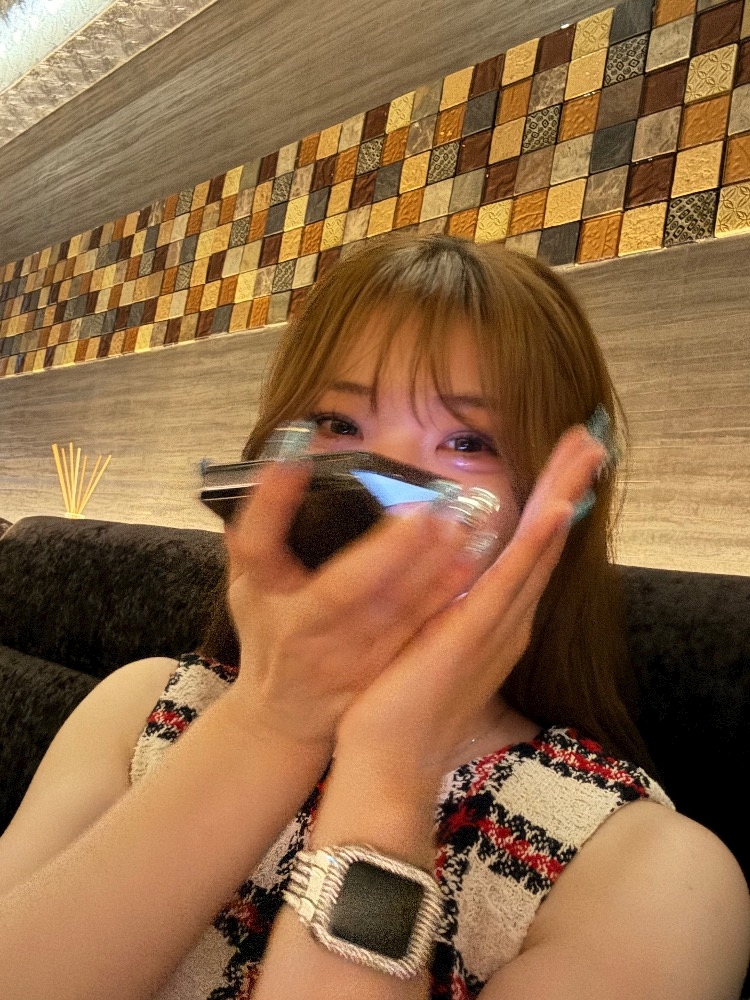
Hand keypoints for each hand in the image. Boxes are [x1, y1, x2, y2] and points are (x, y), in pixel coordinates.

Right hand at [221, 459, 491, 750]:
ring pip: (391, 613)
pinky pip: (417, 633)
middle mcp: (300, 629)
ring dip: (431, 570)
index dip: (271, 503)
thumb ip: (257, 529)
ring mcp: (342, 657)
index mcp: (261, 593)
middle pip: (341, 591)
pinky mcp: (378, 671)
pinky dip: (445, 598)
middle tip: (427, 507)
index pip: (256, 544)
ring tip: (462, 526)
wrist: (284, 711)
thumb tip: (283, 456)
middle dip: (387, 550)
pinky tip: (471, 564)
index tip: (291, 460)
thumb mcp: (247, 582)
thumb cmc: (266, 630)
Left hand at [336, 425, 607, 775]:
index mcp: (495, 620)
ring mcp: (498, 627)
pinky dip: (538, 544)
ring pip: (538, 550)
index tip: (562, 465)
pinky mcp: (477, 634)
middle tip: (589, 441)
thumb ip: (447, 609)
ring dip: (563, 497)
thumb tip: (448, 571)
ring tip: (586, 451)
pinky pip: (512, 581)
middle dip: (567, 487)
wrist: (390, 760)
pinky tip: (558, 509)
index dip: (549, 504)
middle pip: (545, 542)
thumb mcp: (430, 641)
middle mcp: (508, 620)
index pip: (529, 551)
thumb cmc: (402, 703)